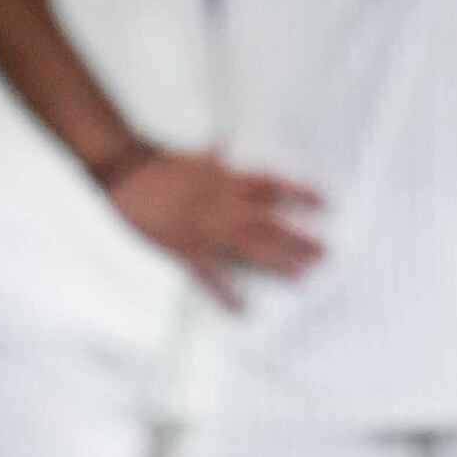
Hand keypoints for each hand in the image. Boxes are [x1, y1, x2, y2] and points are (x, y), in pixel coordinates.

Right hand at [107, 147, 324, 305]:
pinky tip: (244, 311)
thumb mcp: (197, 157)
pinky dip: (227, 296)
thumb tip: (227, 144)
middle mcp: (224, 206)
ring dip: (279, 263)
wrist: (128, 174)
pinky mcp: (186, 250)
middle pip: (271, 225)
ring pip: (251, 249)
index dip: (302, 195)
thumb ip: (217, 157)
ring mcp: (207, 230)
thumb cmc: (162, 163)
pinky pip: (211, 277)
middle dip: (300, 240)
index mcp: (228, 180)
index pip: (274, 186)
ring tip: (303, 276)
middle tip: (325, 254)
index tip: (327, 204)